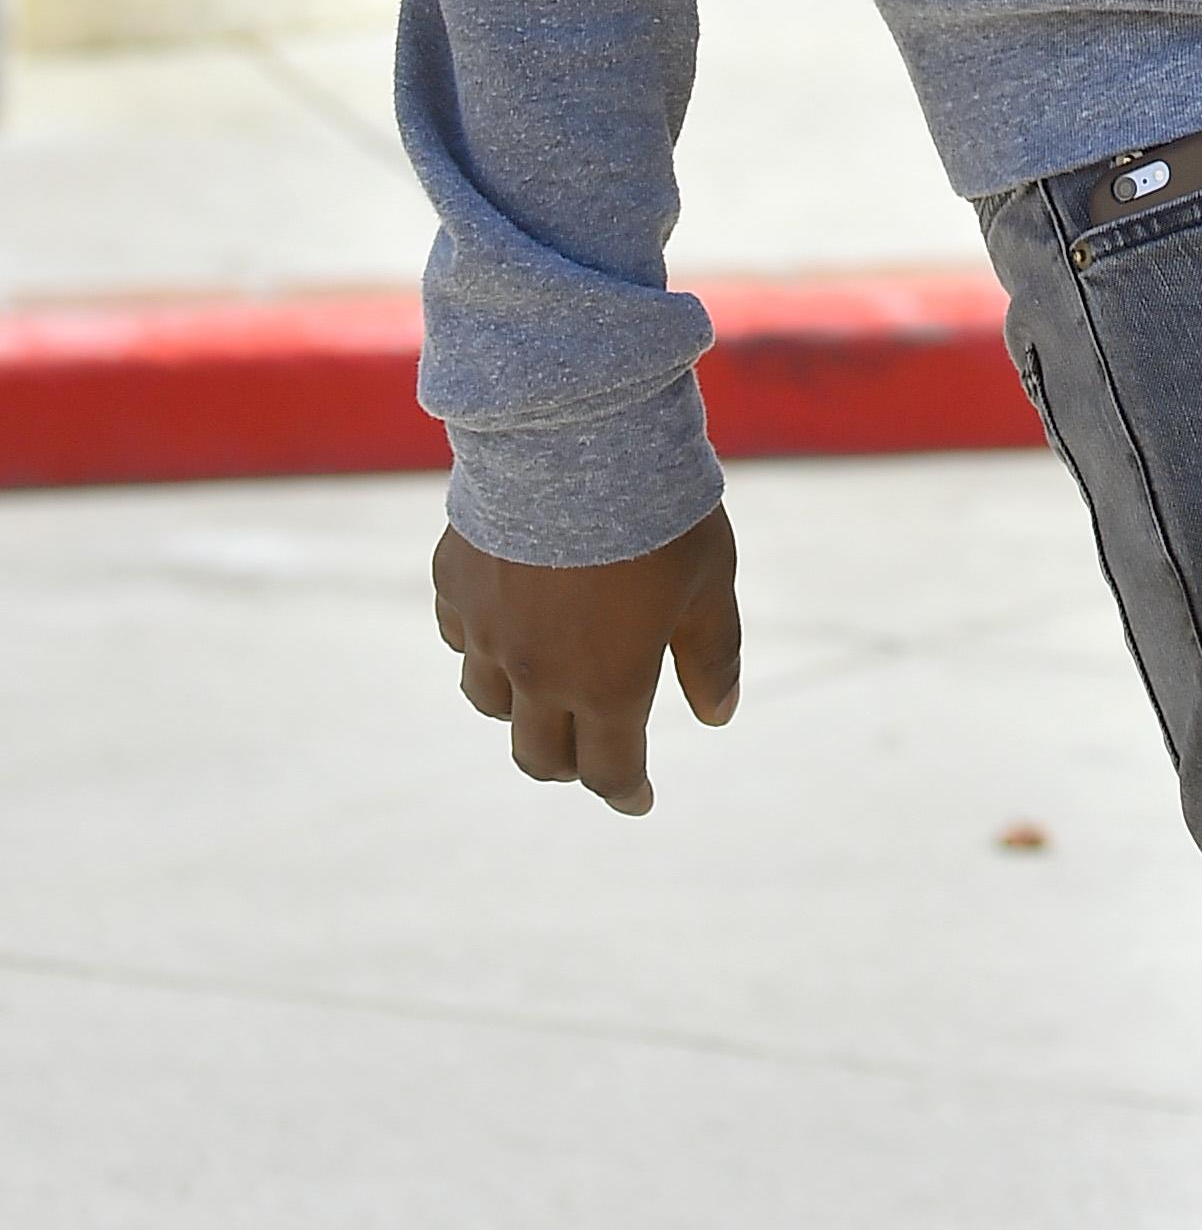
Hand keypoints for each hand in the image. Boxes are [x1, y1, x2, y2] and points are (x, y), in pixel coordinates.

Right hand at [432, 505, 740, 817]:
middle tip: (593, 750)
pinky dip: (481, 641)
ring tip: (549, 682)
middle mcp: (537, 672)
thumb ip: (713, 655)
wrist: (574, 432)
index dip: (627, 792)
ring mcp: (486, 630)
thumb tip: (720, 715)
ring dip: (521, 706)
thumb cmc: (658, 509)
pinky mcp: (454, 583)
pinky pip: (458, 635)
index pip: (610, 771)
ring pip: (489, 700)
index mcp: (607, 685)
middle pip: (540, 756)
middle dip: (571, 763)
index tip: (638, 797)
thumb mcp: (710, 582)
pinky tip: (506, 618)